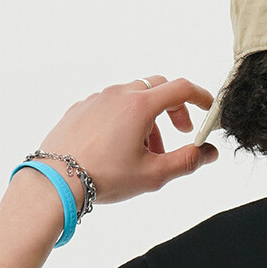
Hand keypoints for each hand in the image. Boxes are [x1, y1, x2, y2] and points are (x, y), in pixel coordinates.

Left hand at [34, 76, 217, 206]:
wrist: (56, 179)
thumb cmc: (104, 176)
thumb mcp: (154, 174)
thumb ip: (187, 161)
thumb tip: (209, 153)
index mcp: (140, 105)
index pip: (181, 89)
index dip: (200, 97)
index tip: (208, 109)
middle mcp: (118, 94)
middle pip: (157, 88)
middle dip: (174, 109)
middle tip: (180, 132)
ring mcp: (97, 99)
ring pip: (133, 98)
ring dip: (148, 118)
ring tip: (145, 150)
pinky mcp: (80, 108)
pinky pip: (110, 105)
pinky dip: (124, 119)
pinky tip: (118, 147)